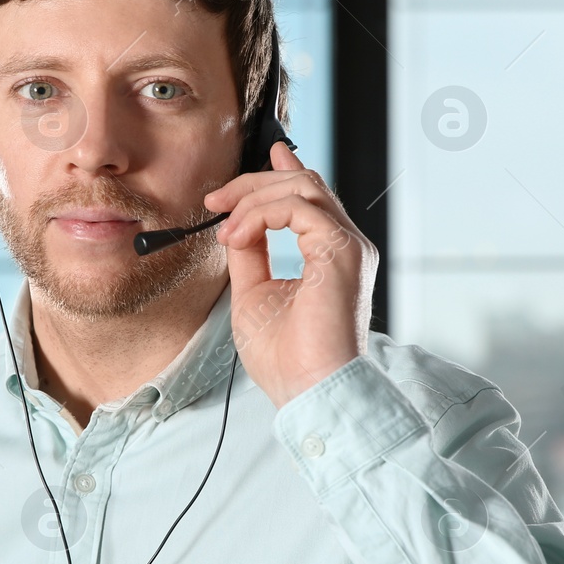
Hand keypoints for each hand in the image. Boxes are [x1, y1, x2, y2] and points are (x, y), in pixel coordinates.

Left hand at [204, 142, 377, 408]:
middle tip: (215, 199)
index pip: (310, 197)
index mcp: (331, 255)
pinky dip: (259, 215)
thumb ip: (251, 255)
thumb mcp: (254, 294)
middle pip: (304, 184)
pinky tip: (238, 235)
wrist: (309, 391)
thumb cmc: (287, 359)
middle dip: (254, 183)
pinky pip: (297, 207)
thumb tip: (235, 226)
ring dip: (253, 198)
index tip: (244, 173)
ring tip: (223, 223)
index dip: (280, 172)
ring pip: (302, 187)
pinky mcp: (341, 251)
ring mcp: (348, 246)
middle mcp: (346, 245)